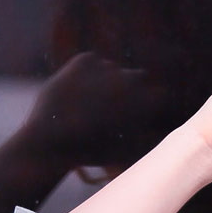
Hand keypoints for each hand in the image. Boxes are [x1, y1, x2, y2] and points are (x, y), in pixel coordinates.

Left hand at [20, 52, 170, 170]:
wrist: (51, 142)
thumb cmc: (90, 152)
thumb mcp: (127, 149)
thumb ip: (145, 134)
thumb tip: (158, 127)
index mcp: (147, 101)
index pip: (159, 94)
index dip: (148, 104)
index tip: (136, 115)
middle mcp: (132, 80)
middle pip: (139, 78)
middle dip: (130, 90)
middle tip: (109, 108)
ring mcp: (108, 66)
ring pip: (111, 70)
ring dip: (103, 83)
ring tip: (85, 106)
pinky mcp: (85, 60)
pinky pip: (91, 63)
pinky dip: (85, 74)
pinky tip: (74, 93)